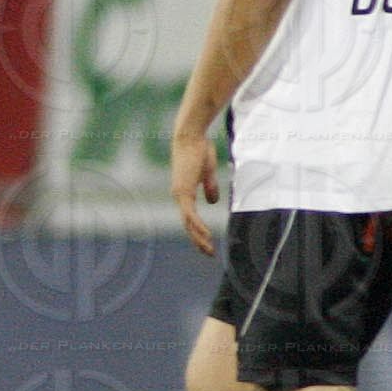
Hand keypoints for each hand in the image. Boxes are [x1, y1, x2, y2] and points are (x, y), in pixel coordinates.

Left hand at [170, 130, 219, 255]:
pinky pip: (190, 214)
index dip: (198, 231)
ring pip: (188, 223)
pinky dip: (198, 226)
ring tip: (209, 250)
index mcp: (184, 192)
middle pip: (188, 224)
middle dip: (198, 240)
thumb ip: (209, 188)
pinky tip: (206, 236)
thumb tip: (212, 202)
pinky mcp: (183, 191)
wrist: (191, 137)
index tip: (208, 242)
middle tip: (209, 253)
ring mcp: (179, 194)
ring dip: (199, 238)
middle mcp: (179, 195)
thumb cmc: (199, 150)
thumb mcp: (208, 173)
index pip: (190, 217)